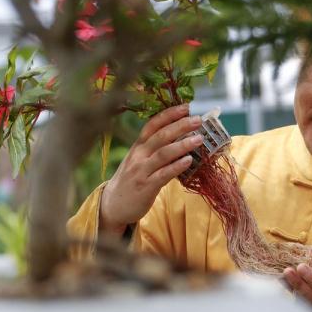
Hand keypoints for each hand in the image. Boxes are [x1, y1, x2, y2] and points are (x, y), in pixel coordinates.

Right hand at [99, 104, 202, 235]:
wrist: (112, 205)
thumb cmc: (131, 180)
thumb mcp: (139, 159)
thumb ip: (155, 148)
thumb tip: (182, 136)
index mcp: (138, 146)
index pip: (153, 124)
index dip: (170, 115)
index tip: (186, 107)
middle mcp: (138, 155)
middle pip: (160, 136)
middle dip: (180, 126)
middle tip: (198, 120)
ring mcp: (141, 171)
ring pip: (163, 154)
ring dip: (182, 145)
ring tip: (199, 139)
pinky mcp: (146, 187)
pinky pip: (163, 174)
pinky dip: (176, 166)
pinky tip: (189, 161)